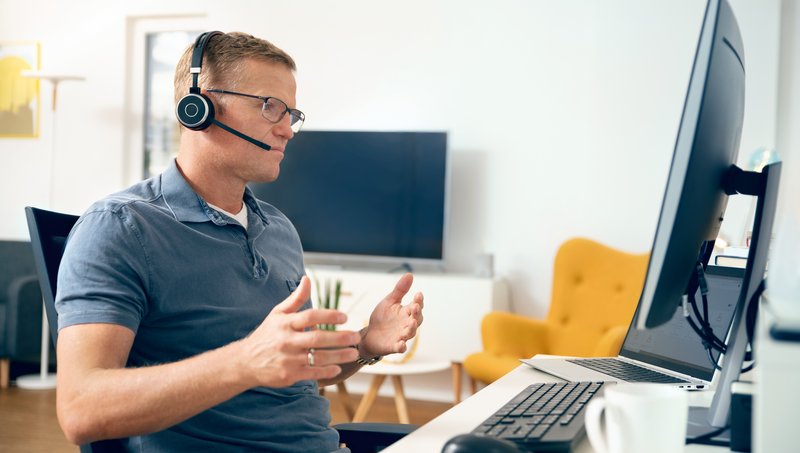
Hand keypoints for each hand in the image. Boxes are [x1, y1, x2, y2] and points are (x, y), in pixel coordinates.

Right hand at [237, 276, 359, 387]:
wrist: (245, 362)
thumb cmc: (267, 335)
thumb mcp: (278, 314)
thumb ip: (296, 298)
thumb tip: (307, 279)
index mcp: (285, 323)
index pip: (309, 316)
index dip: (328, 316)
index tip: (345, 317)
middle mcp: (286, 341)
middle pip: (316, 339)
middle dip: (339, 338)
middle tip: (356, 337)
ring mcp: (288, 359)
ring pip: (317, 357)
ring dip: (338, 356)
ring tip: (353, 353)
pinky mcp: (288, 375)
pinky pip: (311, 373)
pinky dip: (325, 371)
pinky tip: (338, 367)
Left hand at [360, 273, 423, 357]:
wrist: (370, 334)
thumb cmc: (382, 318)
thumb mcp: (390, 301)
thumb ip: (400, 290)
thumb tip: (410, 274)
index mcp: (407, 313)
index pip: (417, 306)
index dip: (419, 301)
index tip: (418, 294)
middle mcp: (407, 324)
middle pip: (417, 319)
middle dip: (417, 313)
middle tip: (415, 306)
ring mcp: (401, 336)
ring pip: (410, 333)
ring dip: (412, 328)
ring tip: (411, 322)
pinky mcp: (393, 346)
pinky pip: (400, 347)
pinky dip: (401, 346)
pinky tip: (401, 344)